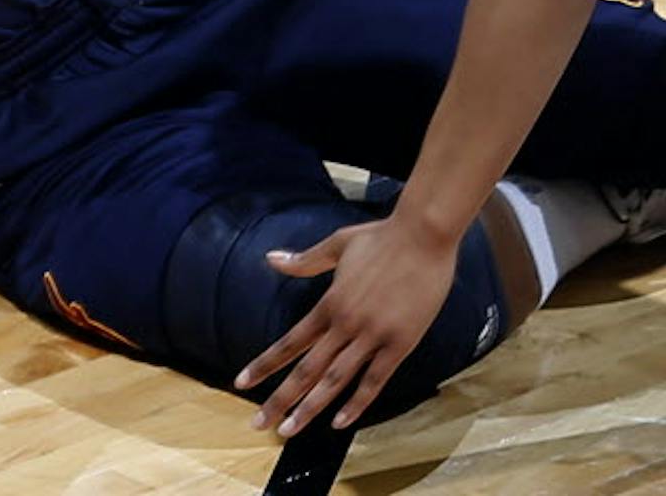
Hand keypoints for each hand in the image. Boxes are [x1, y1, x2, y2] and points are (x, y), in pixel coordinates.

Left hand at [234, 213, 458, 434]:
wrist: (424, 235)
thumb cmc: (381, 238)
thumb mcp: (337, 244)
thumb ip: (304, 260)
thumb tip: (271, 259)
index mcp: (329, 303)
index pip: (290, 342)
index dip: (264, 365)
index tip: (242, 383)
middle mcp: (345, 324)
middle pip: (306, 369)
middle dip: (280, 399)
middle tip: (258, 424)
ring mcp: (373, 336)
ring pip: (335, 380)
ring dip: (311, 408)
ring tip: (289, 430)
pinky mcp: (400, 343)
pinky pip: (375, 380)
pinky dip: (357, 403)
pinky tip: (341, 422)